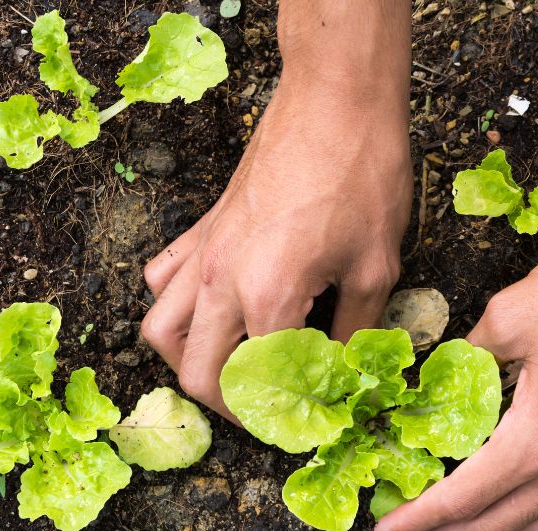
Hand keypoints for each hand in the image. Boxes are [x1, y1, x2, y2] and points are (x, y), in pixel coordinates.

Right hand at [141, 79, 411, 416]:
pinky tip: (212, 312)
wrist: (335, 100)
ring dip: (189, 363)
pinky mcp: (203, 228)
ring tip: (230, 370)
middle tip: (268, 412)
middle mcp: (222, 281)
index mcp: (268, 297)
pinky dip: (176, 309)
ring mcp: (204, 253)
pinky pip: (164, 280)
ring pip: (161, 331)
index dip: (284, 417)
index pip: (259, 385)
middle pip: (197, 374)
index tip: (308, 424)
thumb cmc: (362, 175)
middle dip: (230, 407)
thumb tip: (347, 374)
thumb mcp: (376, 267)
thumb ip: (356, 332)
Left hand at [374, 213, 537, 530]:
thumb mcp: (513, 313)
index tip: (385, 530)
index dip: (420, 518)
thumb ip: (470, 352)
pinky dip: (524, 518)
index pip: (463, 498)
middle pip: (495, 526)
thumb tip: (447, 370)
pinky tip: (508, 507)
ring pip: (534, 524)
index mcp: (537, 441)